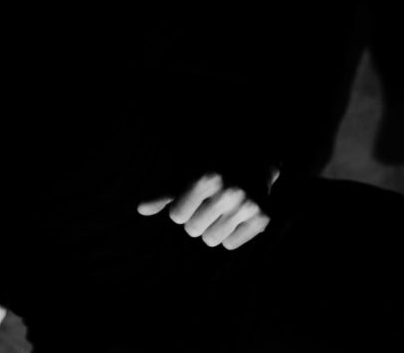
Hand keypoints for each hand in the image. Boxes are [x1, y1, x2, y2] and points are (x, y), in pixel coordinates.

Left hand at [137, 172, 270, 249]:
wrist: (254, 159)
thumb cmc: (212, 167)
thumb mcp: (187, 173)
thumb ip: (164, 193)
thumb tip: (140, 209)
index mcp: (207, 177)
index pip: (177, 216)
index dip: (182, 205)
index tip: (194, 192)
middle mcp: (230, 191)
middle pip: (192, 230)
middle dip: (196, 217)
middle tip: (209, 199)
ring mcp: (248, 205)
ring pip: (210, 239)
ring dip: (211, 227)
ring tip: (221, 207)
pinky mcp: (263, 217)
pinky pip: (230, 244)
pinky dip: (229, 233)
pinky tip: (235, 215)